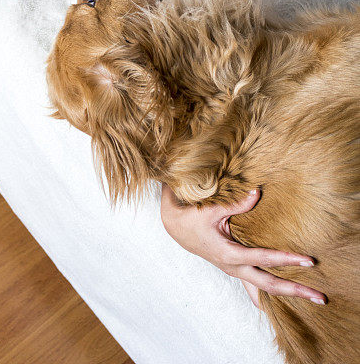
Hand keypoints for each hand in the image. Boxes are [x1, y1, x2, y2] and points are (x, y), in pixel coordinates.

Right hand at [160, 183, 327, 308]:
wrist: (175, 226)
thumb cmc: (193, 216)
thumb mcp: (213, 208)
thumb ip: (237, 203)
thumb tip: (257, 192)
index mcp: (230, 254)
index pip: (265, 259)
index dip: (287, 260)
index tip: (309, 261)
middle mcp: (234, 267)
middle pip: (270, 285)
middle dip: (296, 291)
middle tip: (321, 297)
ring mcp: (234, 271)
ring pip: (263, 289)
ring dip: (286, 294)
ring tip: (309, 299)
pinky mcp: (233, 269)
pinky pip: (252, 287)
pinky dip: (265, 296)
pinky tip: (275, 304)